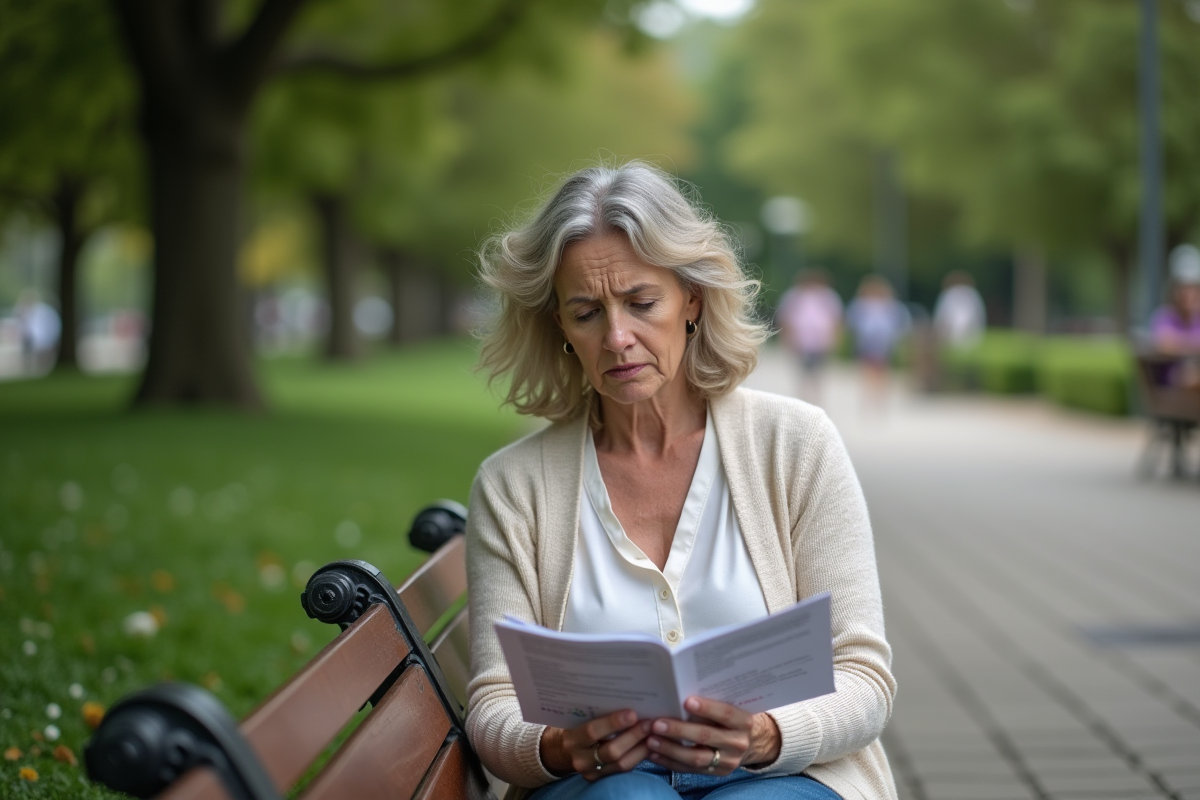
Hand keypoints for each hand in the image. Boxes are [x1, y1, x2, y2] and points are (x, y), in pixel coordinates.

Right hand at [540, 709, 652, 781]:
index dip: (613, 723)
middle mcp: (580, 759)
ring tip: (654, 733)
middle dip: (634, 736)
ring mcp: (591, 772)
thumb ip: (598, 711)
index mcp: (572, 738)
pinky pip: (624, 770)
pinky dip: (639, 756)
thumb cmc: (578, 725)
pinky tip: (649, 744)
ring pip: (622, 764)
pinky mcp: (602, 780)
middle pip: (611, 751)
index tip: (632, 713)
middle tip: (650, 723)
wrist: (566, 748)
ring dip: (641, 748)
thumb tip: (628, 697)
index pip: (593, 731)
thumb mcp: (581, 716)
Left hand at [645, 697, 780, 774]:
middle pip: (706, 737)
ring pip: (696, 758)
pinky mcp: (717, 774)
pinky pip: (690, 770)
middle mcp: (738, 743)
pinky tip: (654, 754)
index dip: (707, 708)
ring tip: (651, 740)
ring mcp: (728, 761)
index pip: (725, 713)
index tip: (686, 701)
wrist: (750, 742)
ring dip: (670, 749)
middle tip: (656, 723)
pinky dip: (670, 762)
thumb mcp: (730, 706)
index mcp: (744, 722)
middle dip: (679, 730)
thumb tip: (679, 691)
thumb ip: (712, 701)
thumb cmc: (731, 717)